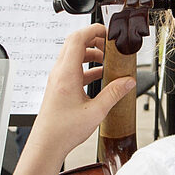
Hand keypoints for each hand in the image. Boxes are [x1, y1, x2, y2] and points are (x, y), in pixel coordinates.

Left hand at [31, 24, 134, 159]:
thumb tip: (127, 81)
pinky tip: (98, 76)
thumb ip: (114, 94)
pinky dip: (85, 67)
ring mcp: (57, 79)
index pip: (78, 38)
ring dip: (90, 54)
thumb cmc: (63, 130)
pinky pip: (72, 69)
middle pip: (74, 43)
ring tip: (106, 60)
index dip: (94, 30)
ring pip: (72, 55)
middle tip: (109, 45)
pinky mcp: (58, 87)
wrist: (46, 144)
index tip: (108, 32)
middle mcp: (59, 73)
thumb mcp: (96, 112)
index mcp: (67, 73)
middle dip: (93, 40)